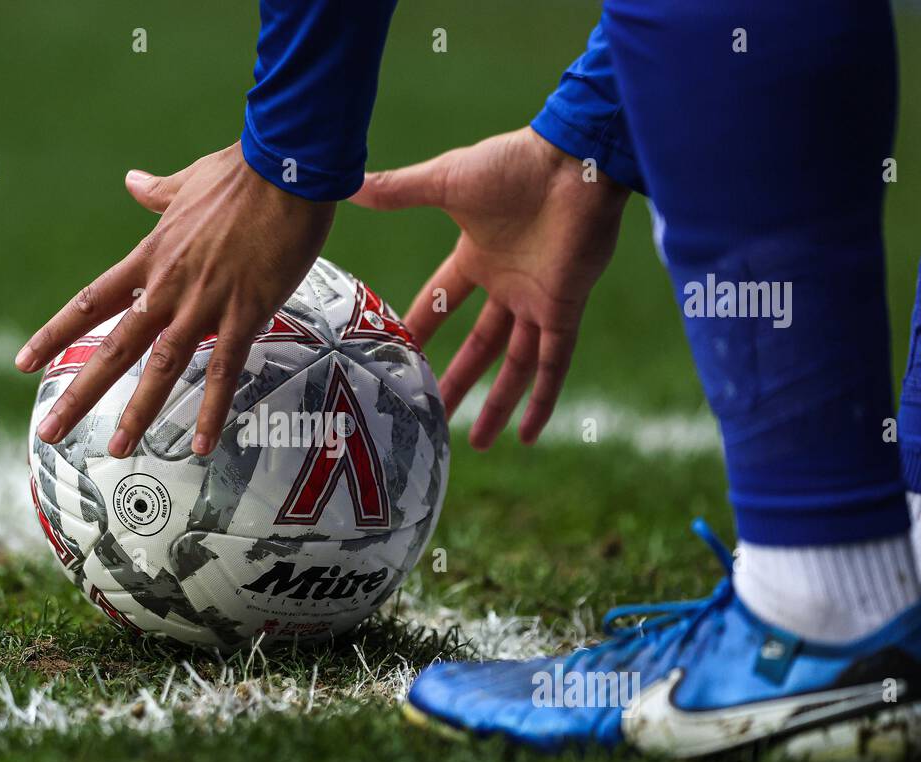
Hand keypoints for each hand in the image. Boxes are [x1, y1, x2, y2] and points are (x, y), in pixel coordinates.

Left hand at [17, 143, 334, 455]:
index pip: (91, 302)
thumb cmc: (242, 172)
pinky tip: (200, 444)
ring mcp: (205, 302)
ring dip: (139, 411)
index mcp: (151, 257)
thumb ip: (158, 193)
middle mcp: (168, 286)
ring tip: (118, 448)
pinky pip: (225, 371)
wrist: (286, 166)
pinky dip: (211, 410)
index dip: (55, 334)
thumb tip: (132, 181)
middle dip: (79, 393)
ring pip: (163, 367)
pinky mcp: (245, 312)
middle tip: (50, 431)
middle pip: (114, 348)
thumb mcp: (189, 182)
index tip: (24, 363)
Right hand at [351, 127, 627, 447]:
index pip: (441, 303)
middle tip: (433, 414)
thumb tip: (348, 184)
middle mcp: (507, 285)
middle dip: (457, 381)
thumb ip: (399, 190)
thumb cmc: (513, 163)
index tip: (399, 359)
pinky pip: (553, 364)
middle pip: (478, 345)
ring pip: (514, 364)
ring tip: (475, 442)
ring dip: (497, 404)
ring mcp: (537, 300)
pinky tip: (528, 435)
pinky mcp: (564, 308)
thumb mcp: (445, 181)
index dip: (421, 330)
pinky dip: (542, 399)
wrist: (572, 160)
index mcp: (476, 256)